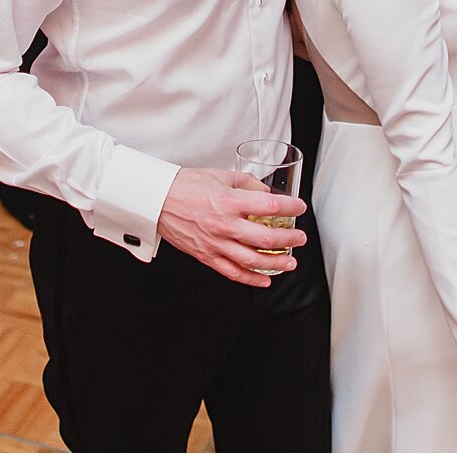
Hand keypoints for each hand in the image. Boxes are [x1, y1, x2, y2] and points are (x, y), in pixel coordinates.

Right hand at [156, 167, 307, 287]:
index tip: (299, 207)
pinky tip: (264, 280)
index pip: (270, 207)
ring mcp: (215, 243)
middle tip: (300, 238)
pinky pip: (232, 272)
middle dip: (289, 239)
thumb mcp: (221, 176)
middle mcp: (224, 225)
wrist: (156, 200)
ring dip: (276, 263)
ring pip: (252, 260)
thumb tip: (266, 192)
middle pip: (266, 238)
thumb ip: (247, 184)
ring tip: (290, 262)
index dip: (290, 208)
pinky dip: (251, 278)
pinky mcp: (206, 256)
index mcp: (229, 201)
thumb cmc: (185, 186)